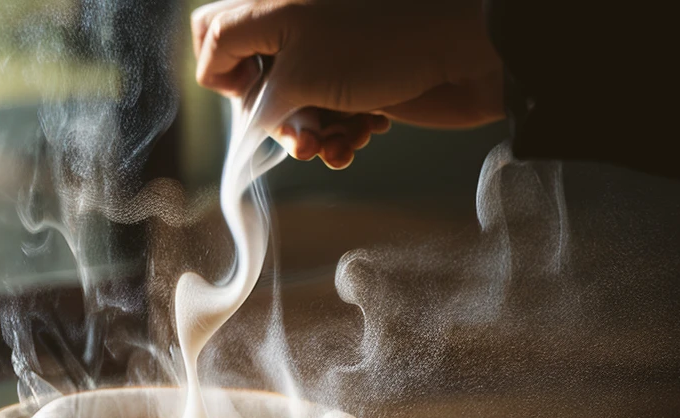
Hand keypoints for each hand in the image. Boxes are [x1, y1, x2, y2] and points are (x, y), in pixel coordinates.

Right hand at [191, 0, 504, 168]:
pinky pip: (329, 115)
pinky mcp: (358, 79)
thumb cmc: (379, 45)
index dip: (221, 75)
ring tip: (338, 142)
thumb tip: (242, 115)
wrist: (466, 50)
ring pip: (293, 106)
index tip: (250, 100)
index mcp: (273, 7)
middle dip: (275, 119)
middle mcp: (297, 26)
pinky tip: (360, 137)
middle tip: (302, 137)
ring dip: (312, 134)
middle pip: (253, 80)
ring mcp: (329, 54)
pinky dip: (340, 132)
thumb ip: (253, 95)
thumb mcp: (297, 69)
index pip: (213, 35)